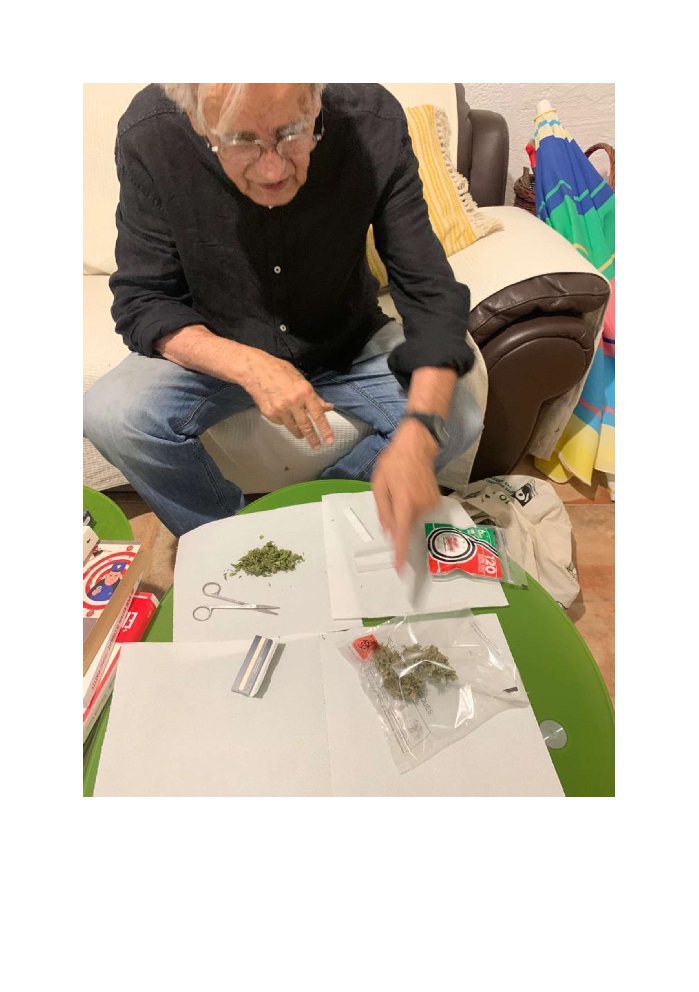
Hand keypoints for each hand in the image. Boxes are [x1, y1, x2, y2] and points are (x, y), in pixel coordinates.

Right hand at [238, 350, 334, 449]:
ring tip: (302, 434)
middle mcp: (293, 402)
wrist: (255, 370)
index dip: (325, 430)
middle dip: (313, 439)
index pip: (318, 415)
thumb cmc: (280, 371)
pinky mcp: (269, 413)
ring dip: (299, 433)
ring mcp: (280, 409)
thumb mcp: (301, 380)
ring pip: (293, 427)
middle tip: (316, 446)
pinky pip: (281, 423)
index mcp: (304, 392)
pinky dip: (285, 422)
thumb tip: (327, 407)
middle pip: (306, 426)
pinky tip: (283, 414)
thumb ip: (314, 397)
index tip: (329, 441)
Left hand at [371, 419, 441, 572]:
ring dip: (405, 511)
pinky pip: (421, 512)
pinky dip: (413, 507)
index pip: (402, 534)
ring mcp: (431, 503)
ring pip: (413, 519)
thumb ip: (384, 511)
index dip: (401, 554)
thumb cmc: (394, 462)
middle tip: (393, 496)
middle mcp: (421, 506)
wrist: (417, 445)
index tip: (400, 570)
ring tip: (402, 489)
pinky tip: (410, 490)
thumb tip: (389, 532)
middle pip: (407, 526)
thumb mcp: (379, 484)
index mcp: (404, 502)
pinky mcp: (436, 500)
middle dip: (398, 520)